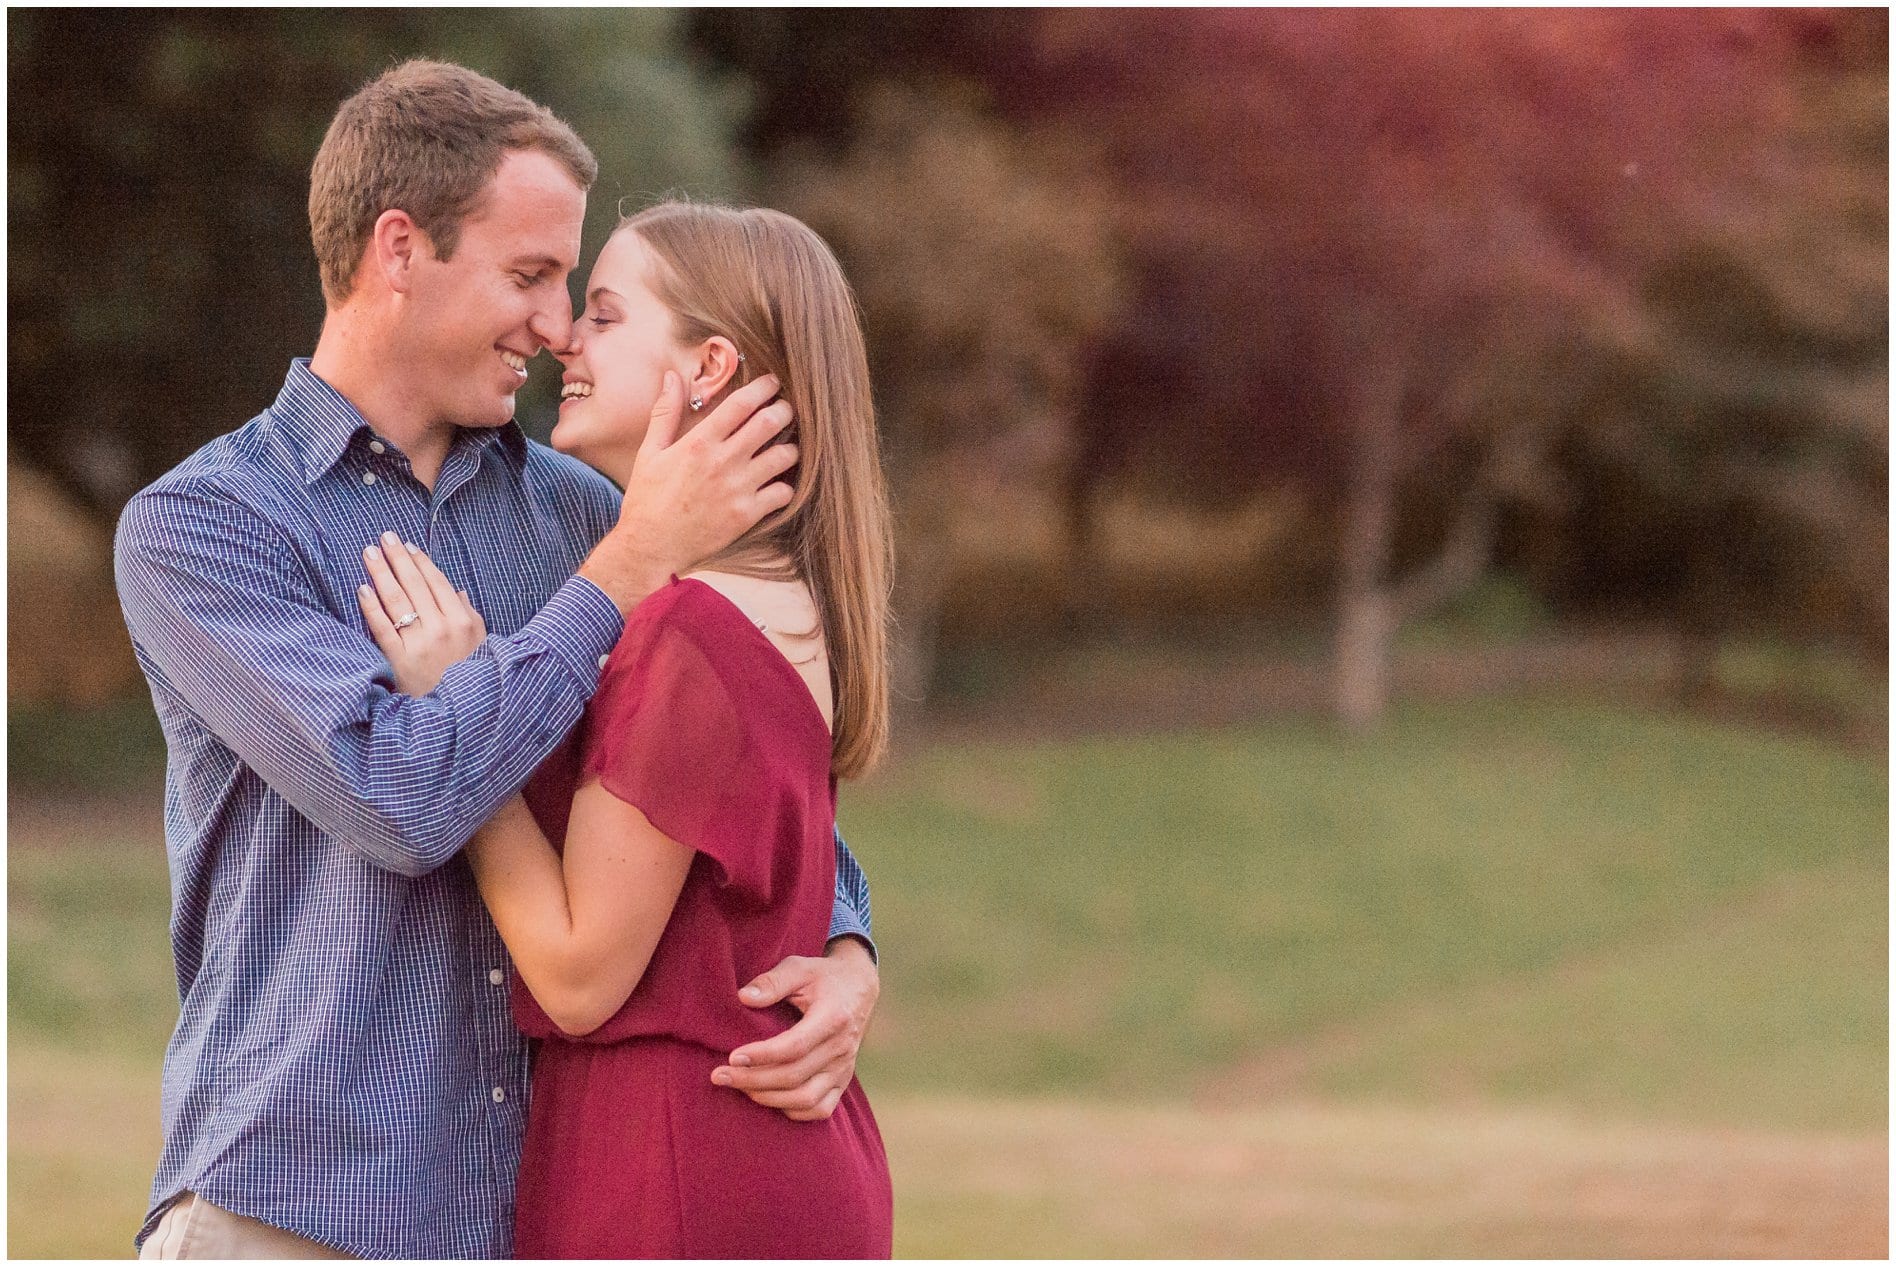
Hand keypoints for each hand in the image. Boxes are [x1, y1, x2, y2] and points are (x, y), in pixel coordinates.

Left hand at [357, 532, 487, 693]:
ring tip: (369, 554)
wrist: (457, 713)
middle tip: (384, 538)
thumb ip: (468, 613)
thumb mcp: (479, 642)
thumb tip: (457, 591)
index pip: (437, 583)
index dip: (421, 562)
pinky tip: (362, 589)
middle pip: (414, 586)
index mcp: (462, 621)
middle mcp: (441, 629)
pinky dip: (371, 607)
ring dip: (381, 574)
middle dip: (398, 559)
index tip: (408, 546)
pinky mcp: (399, 660)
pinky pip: (382, 628)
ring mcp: (419, 644)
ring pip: (397, 602)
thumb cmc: (468, 674)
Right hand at [578, 370, 799, 614]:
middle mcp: (723, 462)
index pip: (741, 404)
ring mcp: (738, 489)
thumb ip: (665, 412)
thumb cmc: (647, 500)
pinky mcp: (747, 515)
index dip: (763, 388)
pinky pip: (783, 493)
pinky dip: (785, 485)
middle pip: (770, 423)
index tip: (772, 383)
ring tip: (785, 446)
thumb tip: (672, 376)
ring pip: (784, 456)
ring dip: (790, 447)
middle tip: (785, 409)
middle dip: (784, 410)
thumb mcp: (650, 452)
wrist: (649, 547)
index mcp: (699, 443)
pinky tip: (777, 482)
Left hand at [710, 939, 878, 1121]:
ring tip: (738, 1087)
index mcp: (833, 1017)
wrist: (859, 987)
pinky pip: (820, 1110)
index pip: (795, 1046)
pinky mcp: (842, 1081)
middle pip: (794, 1076)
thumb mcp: (799, 968)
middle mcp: (841, 1048)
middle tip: (718, 1075)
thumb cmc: (823, 976)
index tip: (732, 1057)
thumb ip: (772, 981)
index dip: (762, 1056)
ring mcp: (844, 1068)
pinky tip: (767, 1098)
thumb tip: (743, 997)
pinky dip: (792, 1111)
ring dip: (767, 1098)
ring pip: (806, 1099)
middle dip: (752, 1080)